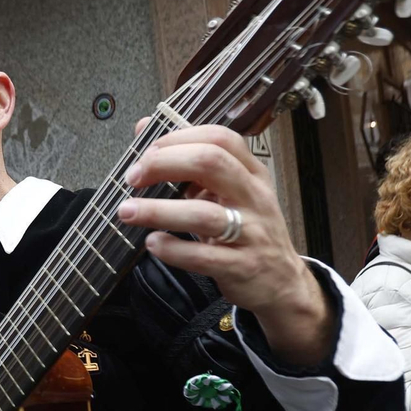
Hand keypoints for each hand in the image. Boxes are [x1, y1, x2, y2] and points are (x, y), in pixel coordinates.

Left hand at [117, 123, 331, 364]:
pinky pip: (203, 256)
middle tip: (133, 178)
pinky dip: (173, 249)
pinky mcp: (241, 267)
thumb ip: (189, 161)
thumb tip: (144, 127)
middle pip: (211, 163)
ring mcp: (251, 233)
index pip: (219, 138)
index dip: (177, 138)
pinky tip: (153, 243)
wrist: (281, 282)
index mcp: (251, 172)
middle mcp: (254, 197)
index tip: (146, 152)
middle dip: (164, 164)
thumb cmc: (247, 230)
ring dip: (158, 211)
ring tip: (128, 211)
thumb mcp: (228, 191)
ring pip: (203, 213)